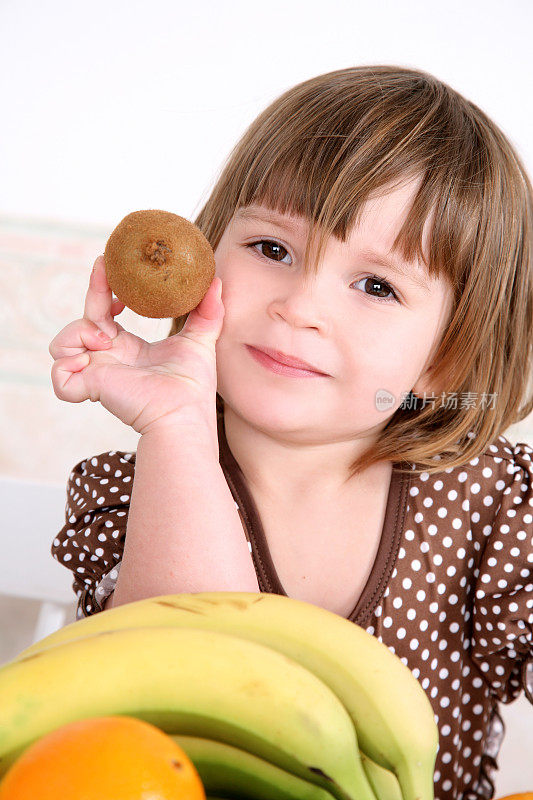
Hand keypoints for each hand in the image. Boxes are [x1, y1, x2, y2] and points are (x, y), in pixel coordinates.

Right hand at [49, 255, 223, 436]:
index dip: (104, 288)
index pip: (105, 313)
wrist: (184, 413)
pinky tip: (96, 357)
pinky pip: (58, 374)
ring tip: (108, 339)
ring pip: (62, 344)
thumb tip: (217, 280)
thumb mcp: (201, 340)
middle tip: (106, 275)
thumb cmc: (193, 387)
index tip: (109, 266)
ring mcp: (95, 373)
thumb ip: (208, 311)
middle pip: (83, 320)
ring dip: (79, 331)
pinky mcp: (87, 387)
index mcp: (128, 348)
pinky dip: (67, 363)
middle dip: (93, 292)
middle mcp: (108, 359)